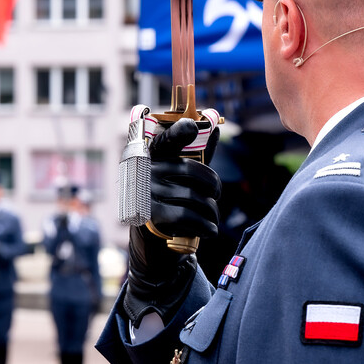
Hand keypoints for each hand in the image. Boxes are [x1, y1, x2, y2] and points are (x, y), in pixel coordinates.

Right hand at [124, 119, 220, 324]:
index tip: (192, 126)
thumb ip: (198, 153)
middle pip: (193, 172)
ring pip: (194, 198)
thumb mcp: (180, 175)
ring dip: (212, 212)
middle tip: (216, 196)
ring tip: (213, 218)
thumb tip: (217, 127)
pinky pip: (187, 217)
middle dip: (213, 187)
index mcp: (153, 154)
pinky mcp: (149, 214)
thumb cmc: (169, 197)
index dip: (181, 132)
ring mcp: (146, 191)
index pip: (168, 138)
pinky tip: (211, 230)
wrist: (149, 237)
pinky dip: (205, 226)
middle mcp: (146, 169)